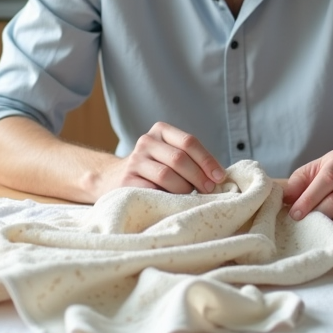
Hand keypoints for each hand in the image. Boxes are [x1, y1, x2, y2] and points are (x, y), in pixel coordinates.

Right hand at [99, 121, 226, 196]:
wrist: (112, 179)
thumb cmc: (154, 170)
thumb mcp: (170, 156)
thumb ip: (191, 160)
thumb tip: (220, 177)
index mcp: (161, 131)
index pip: (189, 142)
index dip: (207, 160)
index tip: (220, 177)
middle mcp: (146, 142)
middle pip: (179, 158)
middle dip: (199, 176)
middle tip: (209, 190)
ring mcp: (134, 161)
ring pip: (167, 175)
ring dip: (184, 189)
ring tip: (188, 196)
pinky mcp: (126, 181)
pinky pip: (153, 191)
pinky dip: (168, 198)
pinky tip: (173, 202)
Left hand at [283, 148, 332, 237]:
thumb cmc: (332, 173)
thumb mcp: (314, 170)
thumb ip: (297, 182)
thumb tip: (286, 200)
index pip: (327, 179)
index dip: (309, 198)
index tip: (295, 214)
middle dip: (317, 214)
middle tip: (304, 223)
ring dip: (330, 225)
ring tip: (318, 226)